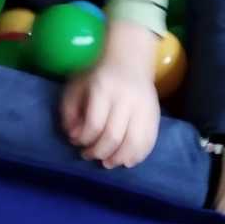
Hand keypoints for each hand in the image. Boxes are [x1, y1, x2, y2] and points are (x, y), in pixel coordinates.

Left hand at [60, 19, 160, 168]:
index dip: (84, 140)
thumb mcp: (76, 86)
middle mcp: (126, 98)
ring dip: (119, 158)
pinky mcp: (155, 114)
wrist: (129, 60)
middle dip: (99, 152)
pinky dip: (138, 156)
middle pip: (114, 136)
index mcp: (104, 88)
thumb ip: (69, 111)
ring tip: (108, 163)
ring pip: (135, 142)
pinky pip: (150, 141)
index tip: (77, 142)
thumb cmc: (97, 76)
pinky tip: (126, 161)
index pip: (95, 124)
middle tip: (89, 156)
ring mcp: (144, 107)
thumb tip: (73, 137)